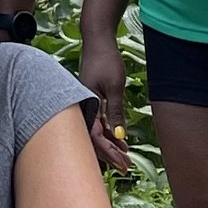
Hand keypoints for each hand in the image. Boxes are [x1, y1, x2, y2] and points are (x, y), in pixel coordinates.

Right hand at [76, 32, 132, 176]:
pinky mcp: (90, 99)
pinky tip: (118, 139)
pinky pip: (96, 121)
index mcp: (86, 105)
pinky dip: (107, 132)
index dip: (109, 153)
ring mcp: (85, 104)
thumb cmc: (106, 60)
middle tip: (125, 167)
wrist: (98, 40)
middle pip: (92, 139)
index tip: (123, 164)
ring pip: (95, 131)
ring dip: (109, 144)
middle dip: (109, 154)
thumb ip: (115, 112)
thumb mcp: (114, 87)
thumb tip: (118, 136)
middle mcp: (82, 107)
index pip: (96, 137)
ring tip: (124, 157)